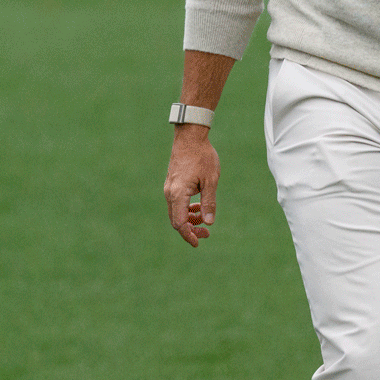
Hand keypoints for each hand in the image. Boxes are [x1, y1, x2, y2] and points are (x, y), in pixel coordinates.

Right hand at [164, 128, 220, 246]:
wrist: (190, 137)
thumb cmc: (202, 157)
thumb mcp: (211, 181)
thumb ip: (209, 203)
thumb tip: (208, 222)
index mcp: (178, 194)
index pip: (180, 222)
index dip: (188, 235)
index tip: (198, 242)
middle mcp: (170, 193)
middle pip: (176, 220)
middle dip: (190, 229)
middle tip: (206, 233)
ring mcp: (169, 188)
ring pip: (176, 212)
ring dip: (189, 218)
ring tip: (204, 218)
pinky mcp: (171, 183)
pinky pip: (176, 203)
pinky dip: (186, 208)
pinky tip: (198, 205)